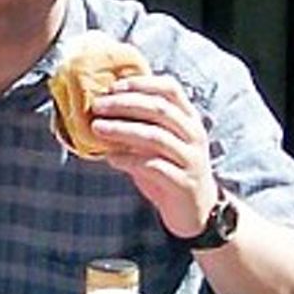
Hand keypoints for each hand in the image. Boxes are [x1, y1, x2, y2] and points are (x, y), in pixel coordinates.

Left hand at [87, 74, 219, 239]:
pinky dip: (129, 160)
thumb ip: (140, 124)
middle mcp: (194, 134)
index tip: (113, 86)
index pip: (170, 89)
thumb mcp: (159, 143)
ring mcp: (190, 158)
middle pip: (160, 109)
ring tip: (97, 128)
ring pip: (156, 137)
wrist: (196, 209)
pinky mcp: (183, 182)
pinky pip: (154, 166)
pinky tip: (110, 157)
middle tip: (97, 106)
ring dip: (122, 130)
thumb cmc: (170, 169)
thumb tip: (104, 106)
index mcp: (189, 118)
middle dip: (125, 104)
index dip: (142, 84)